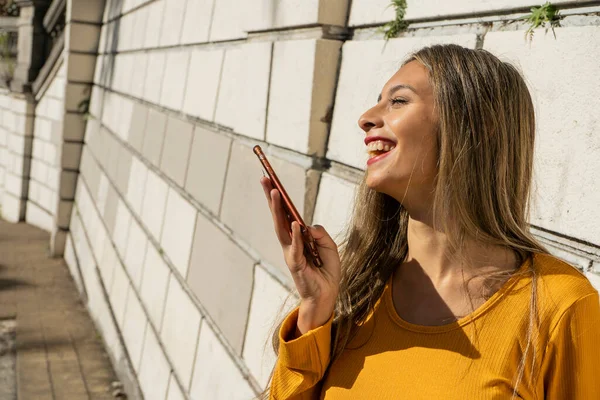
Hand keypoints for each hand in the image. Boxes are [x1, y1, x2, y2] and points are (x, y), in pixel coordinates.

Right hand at [260, 177, 340, 332]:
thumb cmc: (326, 272)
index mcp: (297, 238)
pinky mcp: (296, 264)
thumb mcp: (329, 247)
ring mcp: (291, 253)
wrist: (327, 296)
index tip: (271, 181)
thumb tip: (307, 226)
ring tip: (275, 192)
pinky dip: (295, 235)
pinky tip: (293, 222)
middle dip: (271, 197)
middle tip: (264, 179)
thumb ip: (320, 234)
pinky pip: (296, 247)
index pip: (286, 214)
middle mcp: (290, 243)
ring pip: (281, 228)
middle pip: (278, 216)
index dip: (279, 199)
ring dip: (277, 209)